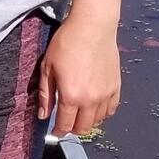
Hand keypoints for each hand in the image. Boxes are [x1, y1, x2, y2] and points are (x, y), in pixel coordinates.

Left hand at [38, 0, 121, 136]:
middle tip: (66, 123)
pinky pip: (111, 110)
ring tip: (79, 114)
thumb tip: (43, 115)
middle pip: (83, 128)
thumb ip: (45, 94)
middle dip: (72, 129)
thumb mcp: (48, 67)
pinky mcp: (116, 87)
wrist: (92, 26)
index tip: (55, 131)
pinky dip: (102, 113)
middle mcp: (90, 100)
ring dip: (87, 122)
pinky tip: (95, 107)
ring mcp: (105, 94)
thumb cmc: (67, 43)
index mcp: (71, 96)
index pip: (65, 125)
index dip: (58, 131)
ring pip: (97, 121)